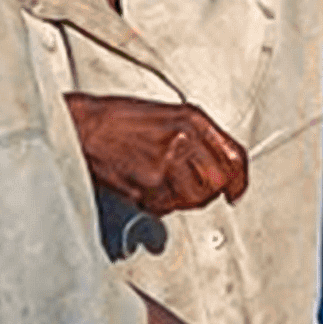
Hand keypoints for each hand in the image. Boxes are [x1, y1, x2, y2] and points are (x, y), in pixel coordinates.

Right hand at [64, 93, 247, 216]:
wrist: (84, 126)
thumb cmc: (118, 120)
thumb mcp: (168, 117)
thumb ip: (196, 138)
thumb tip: (216, 165)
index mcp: (193, 119)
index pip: (234, 155)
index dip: (239, 179)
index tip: (236, 191)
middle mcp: (185, 139)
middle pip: (218, 181)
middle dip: (207, 191)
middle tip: (191, 191)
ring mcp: (168, 161)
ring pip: (195, 198)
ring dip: (181, 199)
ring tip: (162, 186)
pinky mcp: (150, 184)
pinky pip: (167, 207)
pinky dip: (158, 204)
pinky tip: (145, 186)